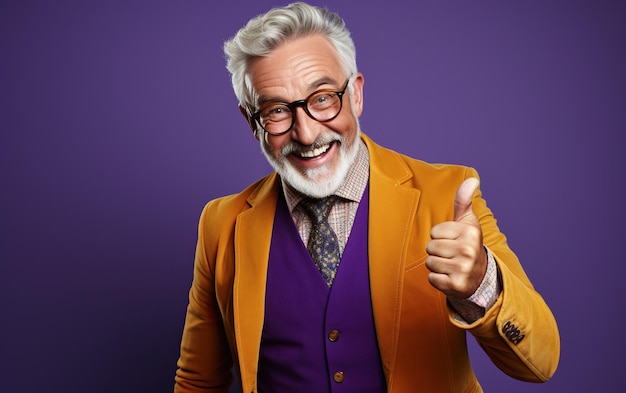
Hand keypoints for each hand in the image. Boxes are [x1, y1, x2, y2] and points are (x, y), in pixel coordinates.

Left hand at [425, 178, 487, 298]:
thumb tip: (472, 179)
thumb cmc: (468, 244)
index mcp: (469, 233)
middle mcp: (468, 250)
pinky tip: (449, 277)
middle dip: (437, 251)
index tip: (453, 241)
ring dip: (437, 265)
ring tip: (451, 265)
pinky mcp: (455, 285)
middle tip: (452, 255)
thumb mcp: (467, 222)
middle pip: (430, 247)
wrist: (480, 277)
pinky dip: (437, 279)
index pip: (434, 231)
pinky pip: (431, 278)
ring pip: (429, 262)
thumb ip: (464, 200)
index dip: (441, 236)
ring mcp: (462, 269)